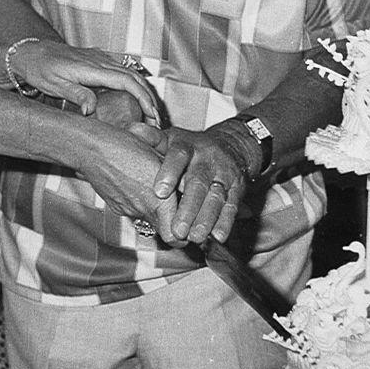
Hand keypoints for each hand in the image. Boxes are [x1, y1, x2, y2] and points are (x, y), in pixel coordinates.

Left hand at [10, 41, 158, 122]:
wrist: (31, 53)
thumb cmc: (41, 70)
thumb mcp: (54, 86)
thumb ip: (76, 95)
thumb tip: (92, 110)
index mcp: (92, 68)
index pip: (126, 81)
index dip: (142, 98)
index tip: (151, 114)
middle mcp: (100, 59)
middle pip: (135, 77)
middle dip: (149, 98)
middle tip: (157, 120)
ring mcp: (100, 57)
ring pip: (131, 72)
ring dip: (144, 91)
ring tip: (151, 111)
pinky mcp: (99, 58)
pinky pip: (123, 68)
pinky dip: (135, 82)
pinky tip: (138, 95)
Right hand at [82, 123, 181, 244]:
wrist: (95, 149)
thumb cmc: (128, 146)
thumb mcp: (161, 157)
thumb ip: (177, 177)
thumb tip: (191, 186)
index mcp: (159, 200)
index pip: (175, 237)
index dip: (185, 237)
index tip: (191, 229)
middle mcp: (144, 210)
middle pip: (165, 234)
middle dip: (174, 227)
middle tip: (181, 216)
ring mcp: (128, 210)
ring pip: (150, 221)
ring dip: (157, 214)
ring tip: (159, 195)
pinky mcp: (117, 207)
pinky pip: (134, 212)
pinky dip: (140, 205)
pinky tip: (139, 187)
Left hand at [130, 124, 250, 244]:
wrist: (231, 145)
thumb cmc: (192, 147)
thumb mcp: (172, 139)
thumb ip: (153, 139)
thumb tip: (132, 130)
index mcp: (187, 146)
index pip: (178, 156)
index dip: (170, 173)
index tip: (159, 192)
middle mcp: (207, 159)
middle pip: (199, 183)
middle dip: (189, 207)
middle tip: (178, 229)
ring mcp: (223, 174)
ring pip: (216, 197)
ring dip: (206, 218)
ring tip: (195, 237)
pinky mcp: (236, 188)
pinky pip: (231, 206)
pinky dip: (225, 222)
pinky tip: (218, 237)